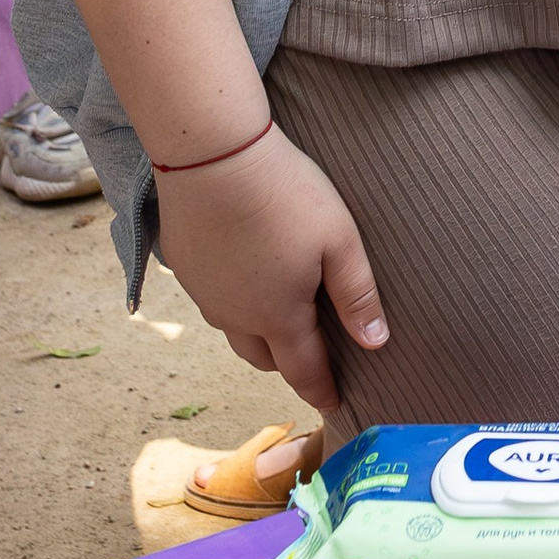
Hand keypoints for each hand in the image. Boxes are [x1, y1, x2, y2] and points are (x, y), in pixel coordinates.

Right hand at [154, 127, 387, 421]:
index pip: (303, 369)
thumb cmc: (286, 194)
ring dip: (257, 330)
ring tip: (277, 313)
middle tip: (310, 353)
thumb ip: (357, 294)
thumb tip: (376, 343)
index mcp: (277, 315)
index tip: (333, 404)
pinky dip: (230, 296)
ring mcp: (203, 293)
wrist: (212, 155)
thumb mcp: (338, 241)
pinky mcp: (182, 265)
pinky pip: (210, 296)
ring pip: (234, 328)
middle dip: (288, 361)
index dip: (321, 389)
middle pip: (264, 355)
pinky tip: (240, 272)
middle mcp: (234, 315)